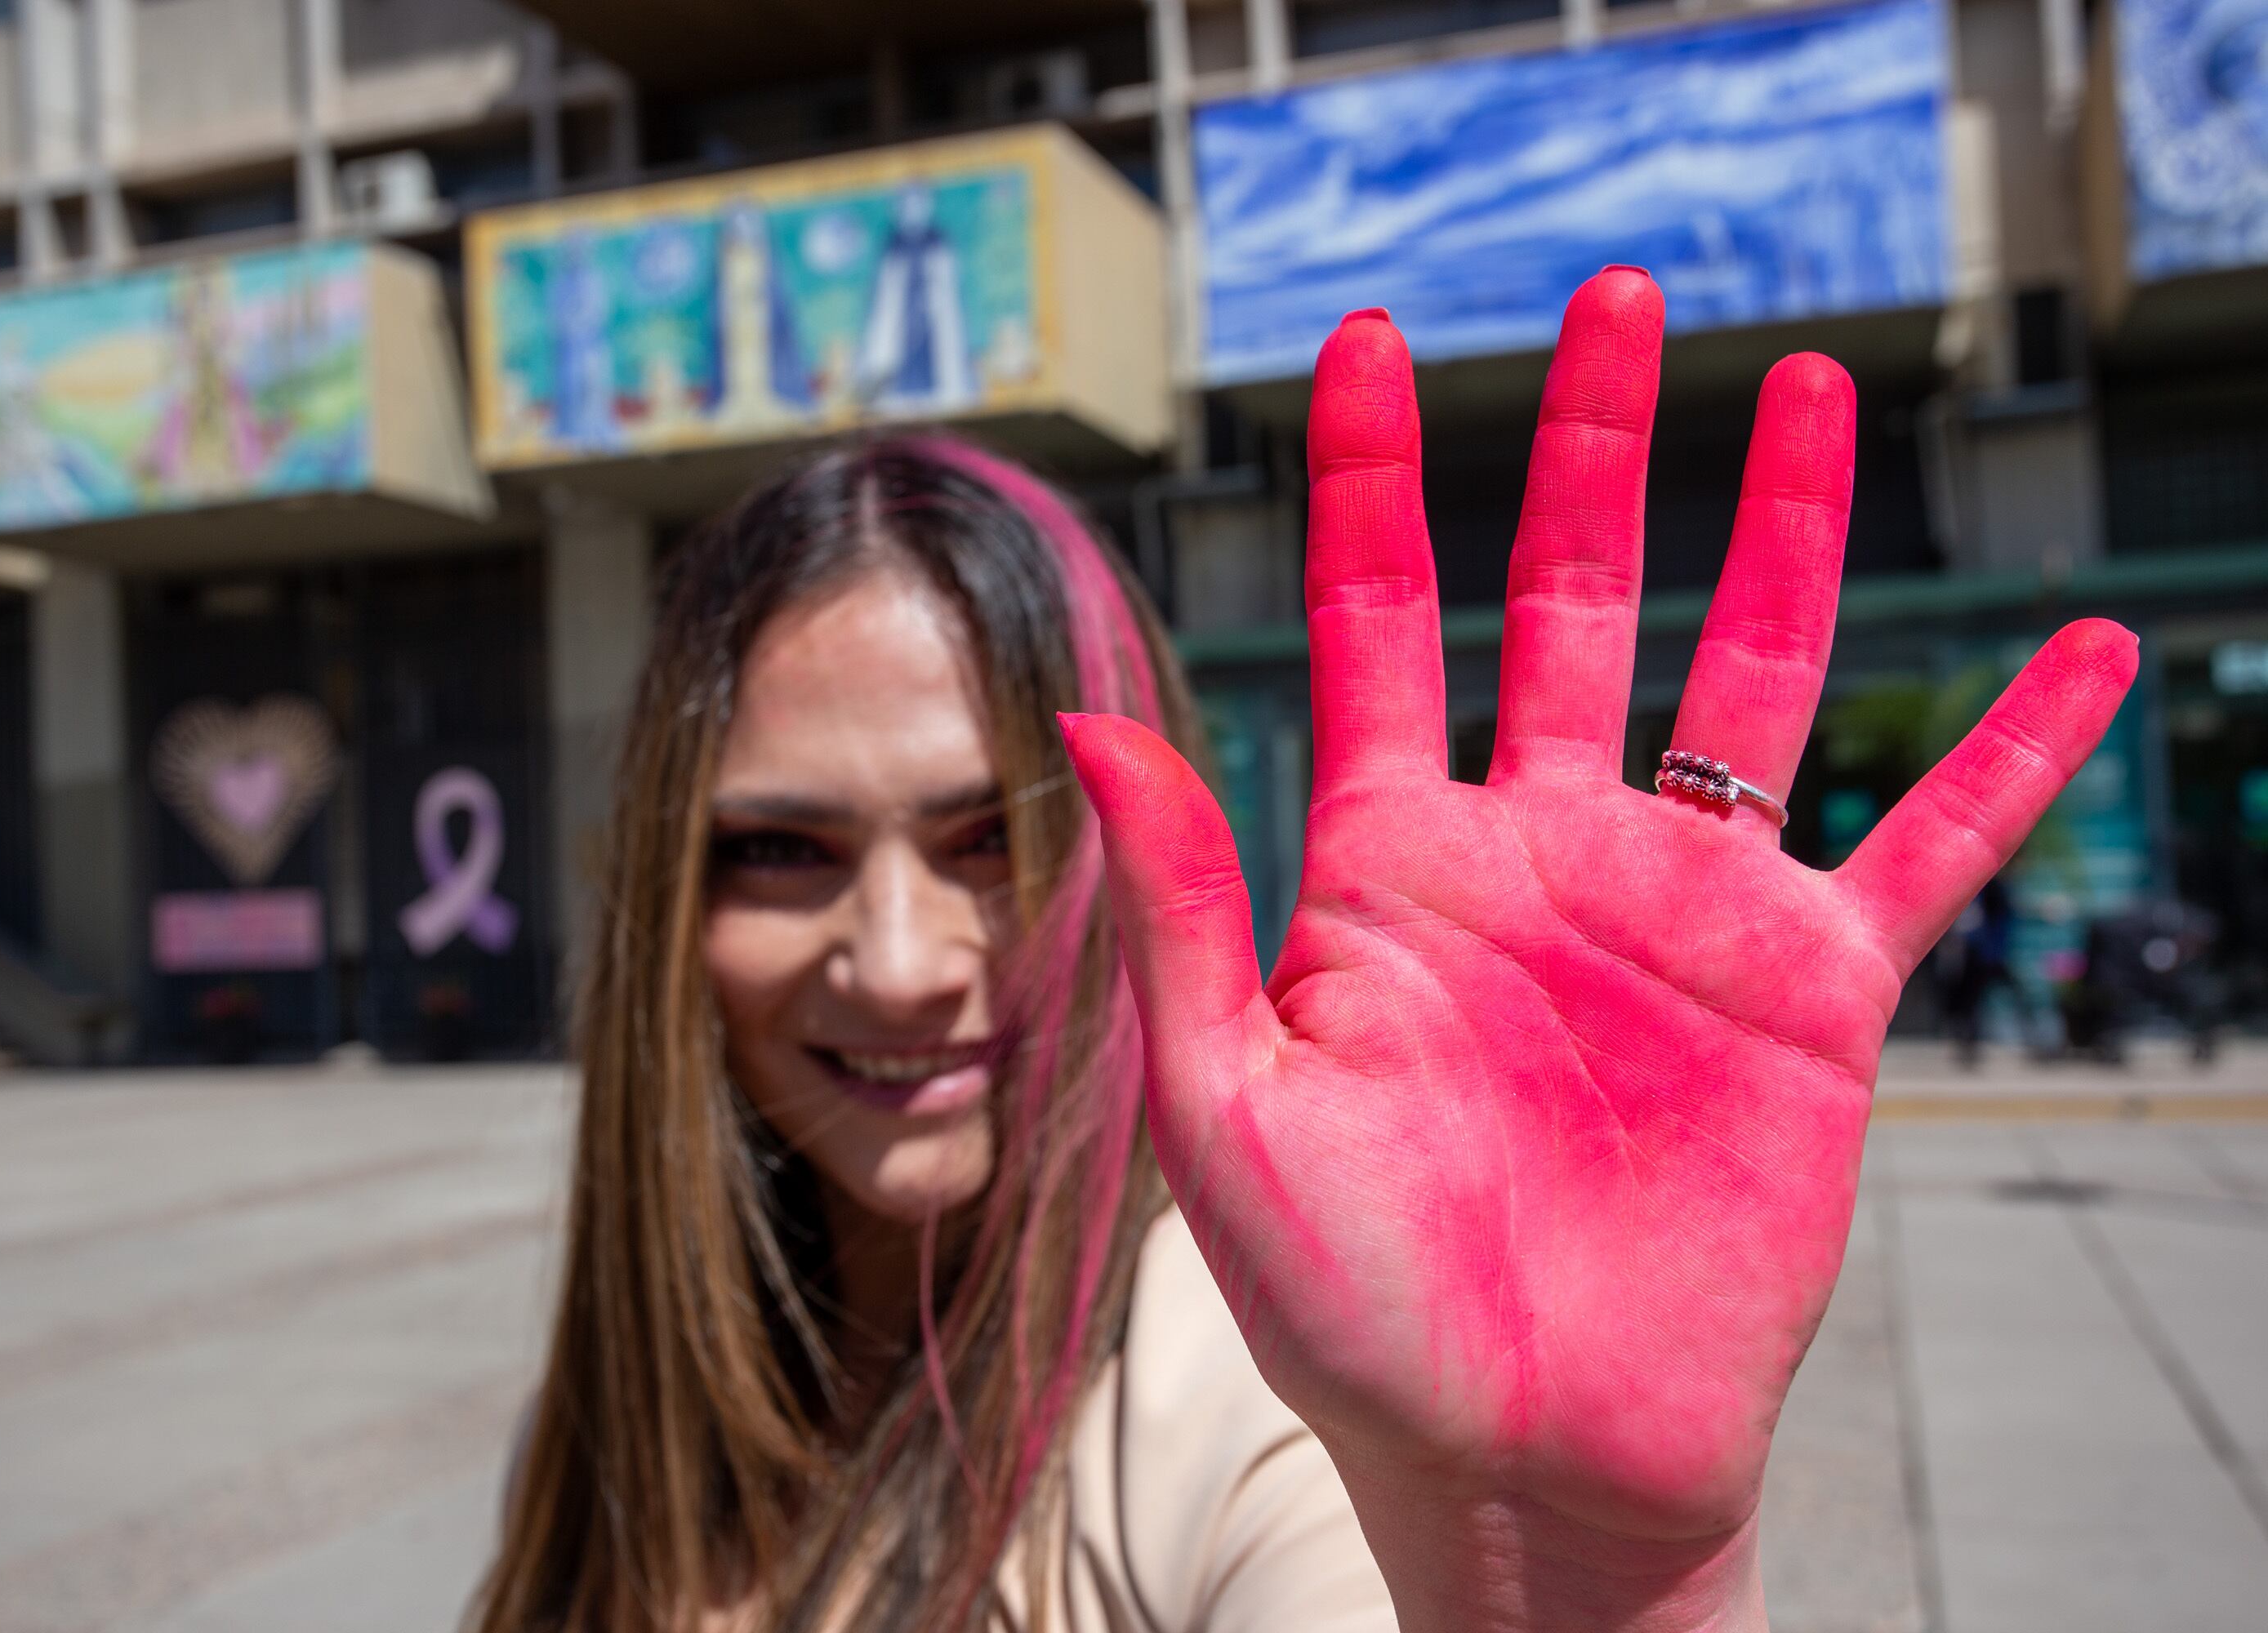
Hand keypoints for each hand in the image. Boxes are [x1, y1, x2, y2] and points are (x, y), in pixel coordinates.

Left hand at [1060, 271, 2134, 1630]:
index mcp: (1392, 864)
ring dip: (1787, 533)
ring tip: (1816, 387)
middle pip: (1577, 600)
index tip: (1362, 342)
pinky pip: (1931, 846)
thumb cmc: (1350, 1303)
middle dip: (1591, 447)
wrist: (1520, 1455)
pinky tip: (2085, 656)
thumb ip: (1181, 909)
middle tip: (1617, 295)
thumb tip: (1084, 717)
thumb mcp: (1225, 1104)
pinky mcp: (1812, 999)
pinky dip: (2010, 756)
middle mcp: (1543, 855)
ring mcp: (1685, 915)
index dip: (1373, 480)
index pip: (1382, 622)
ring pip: (1750, 678)